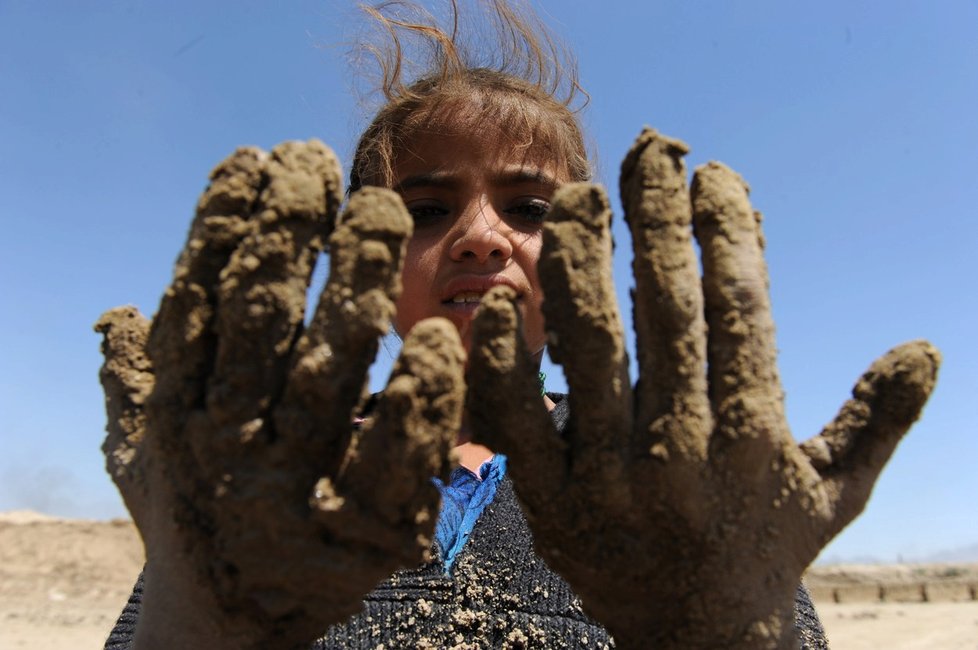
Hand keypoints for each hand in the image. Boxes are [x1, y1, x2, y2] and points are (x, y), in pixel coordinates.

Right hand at [95, 141, 464, 648]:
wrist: (232, 631)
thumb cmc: (195, 520)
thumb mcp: (146, 453)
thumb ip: (136, 382)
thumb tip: (116, 314)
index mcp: (181, 417)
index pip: (198, 306)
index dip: (224, 228)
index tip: (258, 160)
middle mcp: (227, 449)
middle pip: (260, 327)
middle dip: (290, 238)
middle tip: (320, 166)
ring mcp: (291, 492)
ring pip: (326, 376)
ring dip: (353, 288)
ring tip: (381, 212)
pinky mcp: (360, 535)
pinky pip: (395, 460)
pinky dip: (420, 401)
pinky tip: (442, 339)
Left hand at [465, 128, 939, 648]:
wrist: (694, 638)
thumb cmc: (764, 548)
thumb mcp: (833, 490)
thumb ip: (876, 419)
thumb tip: (928, 348)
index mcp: (754, 439)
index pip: (741, 310)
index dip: (728, 232)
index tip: (715, 174)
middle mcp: (685, 454)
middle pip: (665, 312)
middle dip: (658, 221)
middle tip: (648, 152)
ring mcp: (610, 480)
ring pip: (589, 351)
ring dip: (581, 264)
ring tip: (581, 199)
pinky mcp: (551, 505)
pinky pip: (517, 422)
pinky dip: (504, 361)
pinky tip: (502, 303)